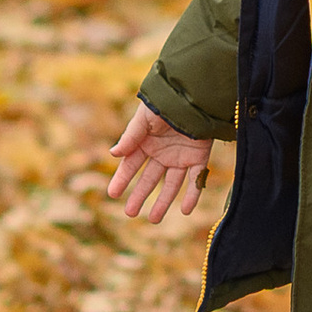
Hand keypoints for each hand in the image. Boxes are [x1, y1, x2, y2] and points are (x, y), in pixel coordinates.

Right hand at [105, 103, 212, 221]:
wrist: (197, 91)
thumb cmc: (168, 100)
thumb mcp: (146, 117)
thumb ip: (132, 136)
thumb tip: (113, 154)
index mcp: (147, 141)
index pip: (131, 164)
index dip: (122, 178)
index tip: (112, 194)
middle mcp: (163, 151)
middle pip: (150, 178)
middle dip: (140, 194)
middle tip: (130, 213)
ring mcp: (181, 155)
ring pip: (171, 183)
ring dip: (163, 201)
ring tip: (153, 219)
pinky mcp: (199, 156)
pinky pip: (197, 179)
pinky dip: (193, 194)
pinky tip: (186, 210)